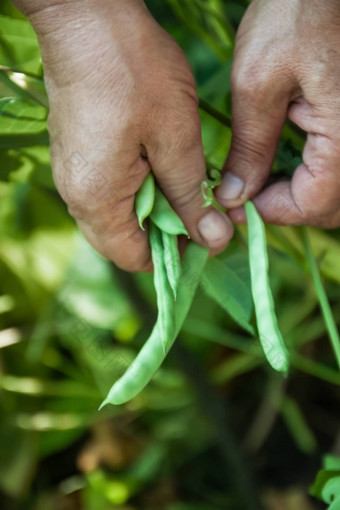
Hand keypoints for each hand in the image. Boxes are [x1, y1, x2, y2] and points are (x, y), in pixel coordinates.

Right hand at [20, 0, 232, 270]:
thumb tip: (213, 240)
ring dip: (155, 207)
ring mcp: (73, 174)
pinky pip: (109, 189)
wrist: (86, 20)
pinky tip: (162, 163)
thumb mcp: (176, 139)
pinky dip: (139, 187)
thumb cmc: (133, 72)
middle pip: (124, 240)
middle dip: (166, 232)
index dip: (174, 256)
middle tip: (202, 208)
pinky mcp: (77, 155)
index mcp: (97, 200)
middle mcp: (78, 195)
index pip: (134, 258)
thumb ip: (191, 196)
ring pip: (118, 215)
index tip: (207, 235)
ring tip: (186, 182)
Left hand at [215, 0, 339, 228]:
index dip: (271, 211)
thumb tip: (234, 196)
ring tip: (263, 179)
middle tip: (248, 193)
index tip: (235, 202)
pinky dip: (315, 176)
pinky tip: (287, 161)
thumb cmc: (295, 13)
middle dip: (288, 207)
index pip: (313, 205)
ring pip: (337, 192)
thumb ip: (249, 148)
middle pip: (331, 207)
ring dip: (303, 195)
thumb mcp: (257, 83)